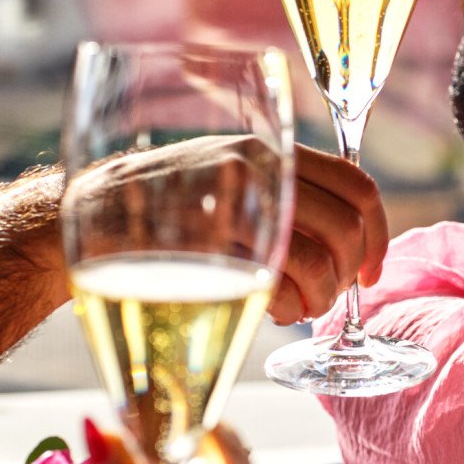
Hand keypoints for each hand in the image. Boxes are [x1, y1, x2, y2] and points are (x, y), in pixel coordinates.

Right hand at [62, 140, 388, 324]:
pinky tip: (266, 311)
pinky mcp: (207, 238)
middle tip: (325, 301)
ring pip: (317, 260)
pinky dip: (282, 306)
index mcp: (277, 151)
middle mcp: (262, 166)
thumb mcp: (237, 187)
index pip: (359, 187)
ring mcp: (233, 200)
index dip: (377, 236)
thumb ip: (293, 202)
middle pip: (346, 229)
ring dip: (317, 300)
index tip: (370, 274)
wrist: (86, 215)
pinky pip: (271, 282)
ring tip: (294, 310)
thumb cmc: (172, 214)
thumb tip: (354, 248)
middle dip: (345, 276)